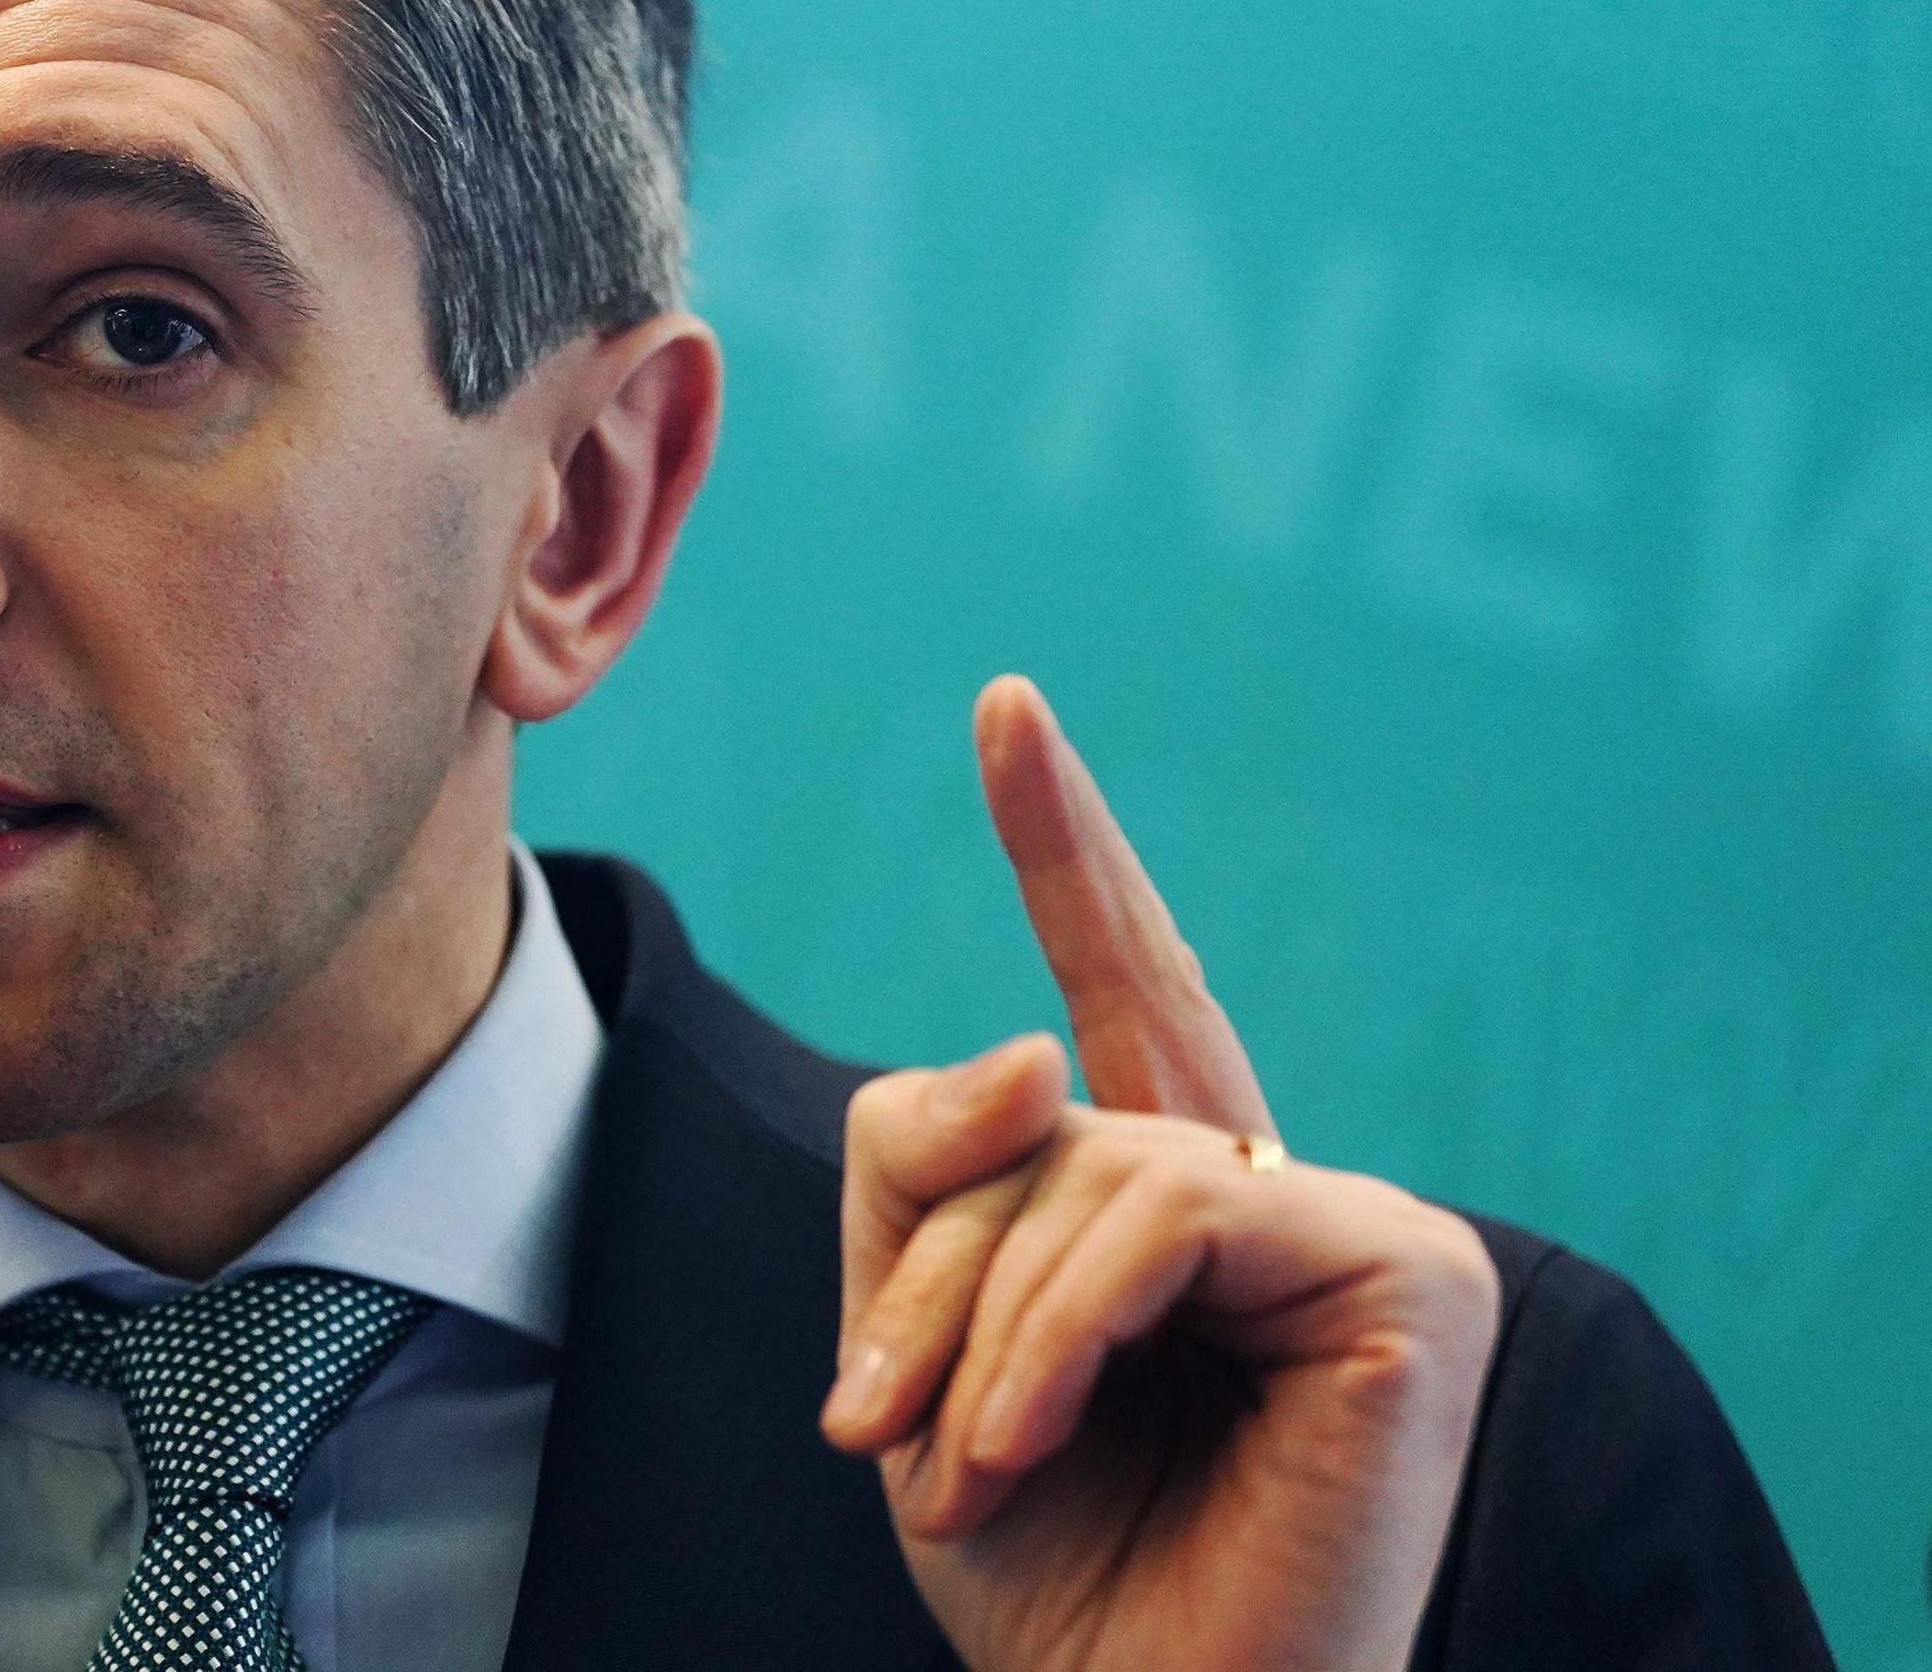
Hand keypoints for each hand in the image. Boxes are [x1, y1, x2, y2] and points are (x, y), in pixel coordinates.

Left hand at [822, 677, 1502, 1671]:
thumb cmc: (1046, 1569)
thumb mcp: (914, 1346)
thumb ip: (928, 1172)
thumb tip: (1028, 1041)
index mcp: (1177, 1208)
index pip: (1122, 994)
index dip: (1067, 848)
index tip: (1005, 706)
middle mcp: (1278, 1194)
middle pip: (1041, 1114)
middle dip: (924, 1271)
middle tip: (865, 1426)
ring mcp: (1359, 1226)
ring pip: (1093, 1161)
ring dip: (981, 1323)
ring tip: (961, 1466)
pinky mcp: (1411, 1273)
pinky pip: (1171, 1211)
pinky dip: (1062, 1327)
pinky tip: (1026, 1439)